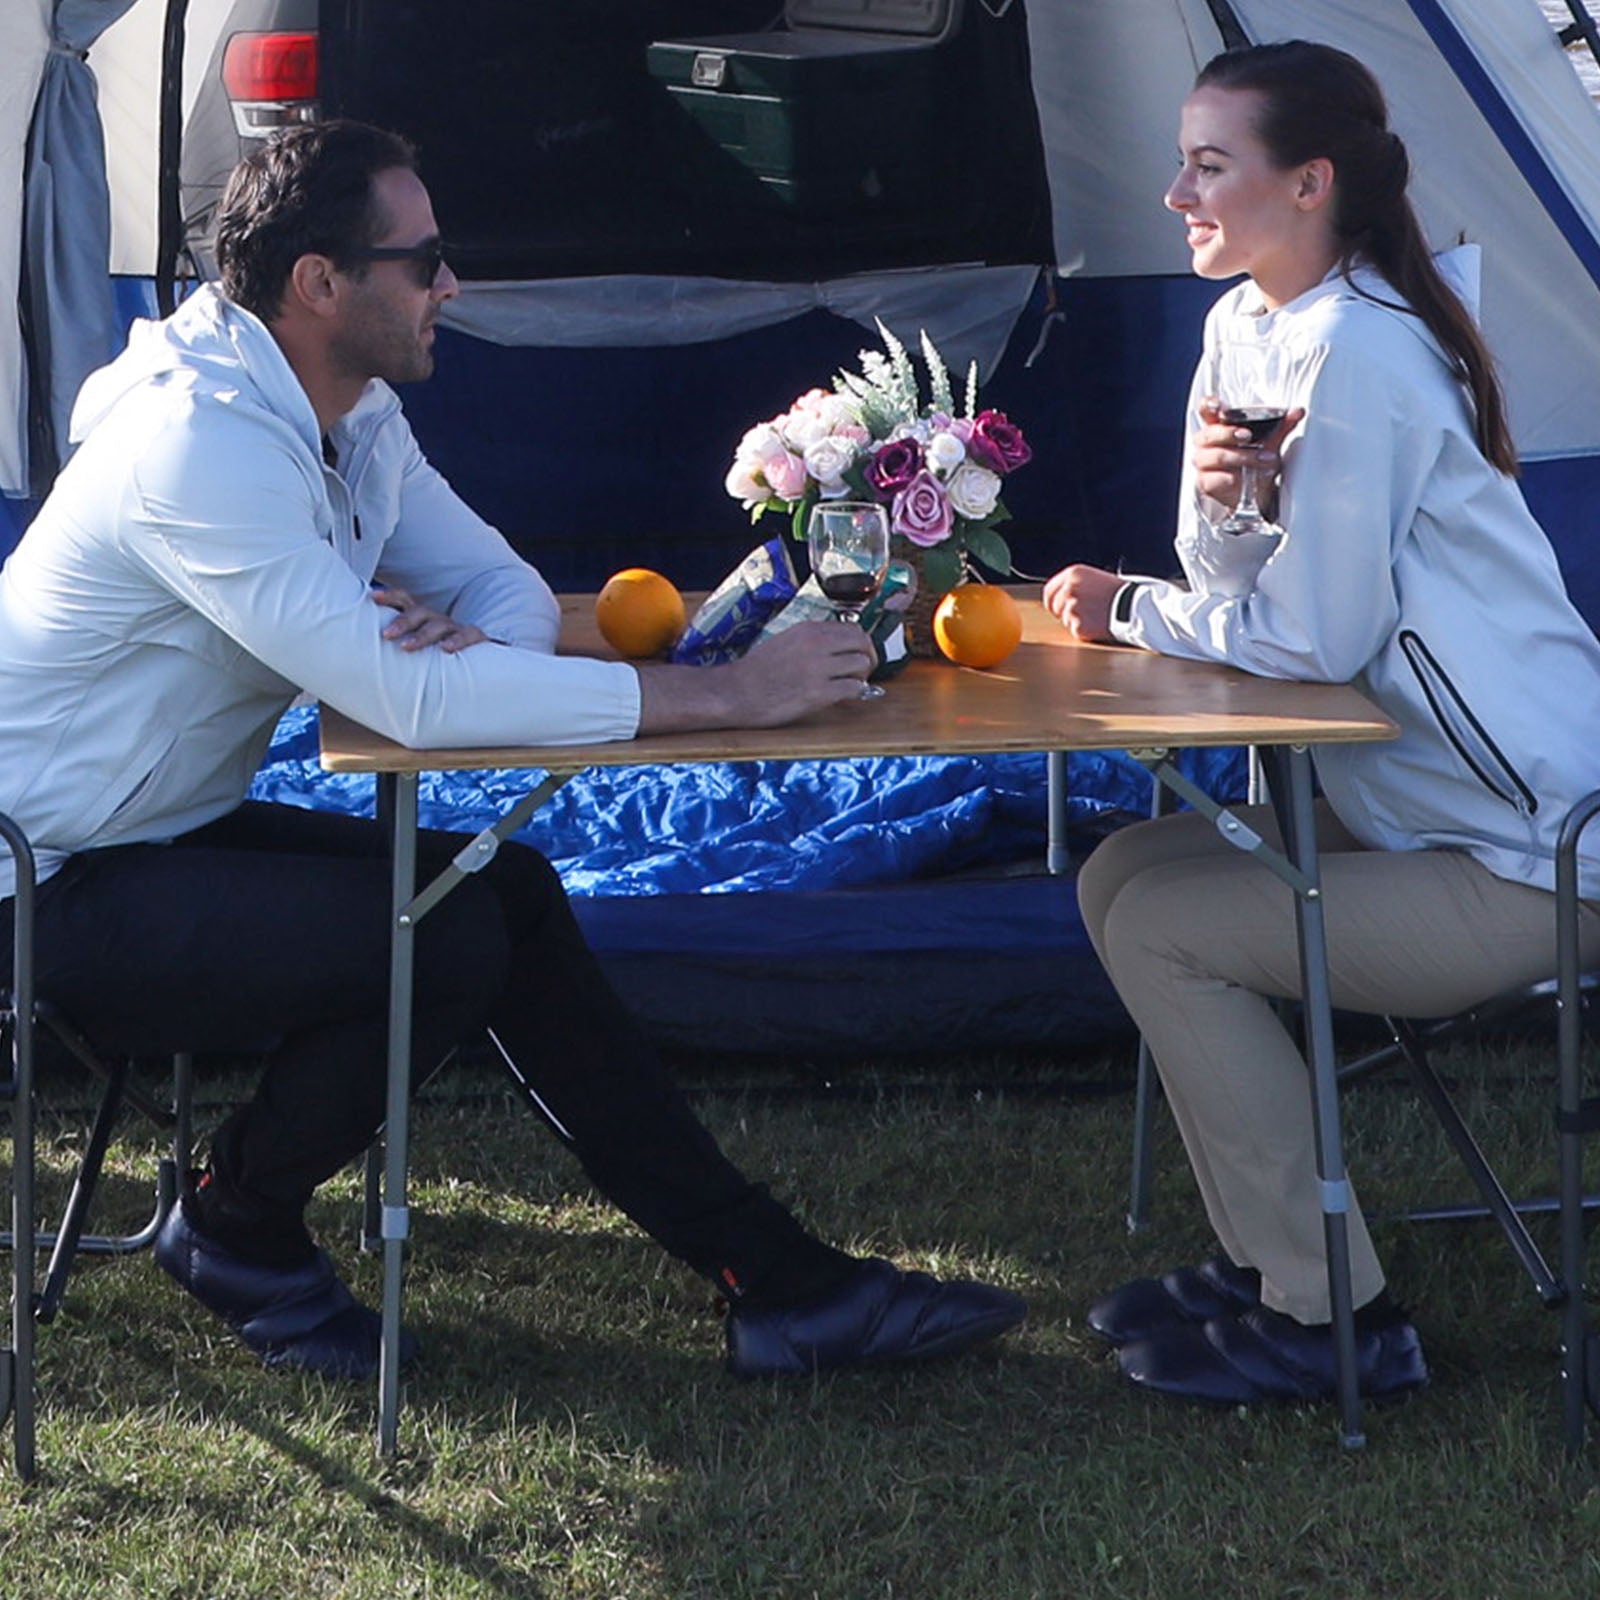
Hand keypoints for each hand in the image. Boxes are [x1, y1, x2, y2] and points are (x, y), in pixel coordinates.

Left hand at [370, 586, 487, 653]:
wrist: (478, 664)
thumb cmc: (436, 658)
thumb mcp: (416, 648)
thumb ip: (396, 646)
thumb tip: (358, 660)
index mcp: (421, 618)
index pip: (404, 599)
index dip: (390, 596)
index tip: (372, 597)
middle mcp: (436, 619)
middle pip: (419, 612)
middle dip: (402, 622)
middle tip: (385, 634)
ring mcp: (455, 628)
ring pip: (439, 625)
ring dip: (421, 635)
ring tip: (406, 647)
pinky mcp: (474, 638)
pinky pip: (466, 635)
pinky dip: (456, 640)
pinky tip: (445, 649)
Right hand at [634, 619, 875, 733]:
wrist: (736, 692)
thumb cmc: (756, 670)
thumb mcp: (785, 641)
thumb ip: (812, 640)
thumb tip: (838, 646)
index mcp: (808, 629)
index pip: (853, 628)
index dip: (861, 643)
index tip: (858, 654)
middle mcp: (816, 645)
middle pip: (863, 643)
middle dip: (869, 657)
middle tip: (863, 670)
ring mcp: (818, 669)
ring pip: (862, 665)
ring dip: (862, 676)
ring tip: (851, 684)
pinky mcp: (818, 693)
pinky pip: (854, 689)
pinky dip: (855, 693)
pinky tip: (844, 696)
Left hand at [1042, 564, 1123, 641]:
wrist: (1133, 606)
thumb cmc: (1118, 592)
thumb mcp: (1093, 578)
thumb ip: (1074, 584)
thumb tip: (1059, 595)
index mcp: (1073, 574)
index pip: (1049, 591)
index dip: (1051, 601)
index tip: (1055, 607)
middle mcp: (1069, 589)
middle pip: (1054, 607)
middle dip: (1064, 612)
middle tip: (1083, 613)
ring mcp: (1072, 608)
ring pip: (1065, 620)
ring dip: (1077, 620)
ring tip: (1097, 615)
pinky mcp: (1078, 626)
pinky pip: (1075, 631)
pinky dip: (1086, 631)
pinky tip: (1099, 623)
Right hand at [1192, 399, 1303, 517]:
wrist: (1258, 493)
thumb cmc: (1258, 462)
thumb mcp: (1271, 442)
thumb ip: (1281, 426)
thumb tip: (1297, 412)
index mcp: (1218, 427)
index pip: (1206, 411)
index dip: (1208, 406)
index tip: (1218, 407)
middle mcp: (1207, 443)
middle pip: (1209, 433)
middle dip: (1228, 433)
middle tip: (1247, 435)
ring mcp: (1204, 463)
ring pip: (1217, 456)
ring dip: (1241, 457)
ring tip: (1263, 459)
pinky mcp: (1206, 482)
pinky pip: (1215, 478)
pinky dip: (1232, 478)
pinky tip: (1243, 479)